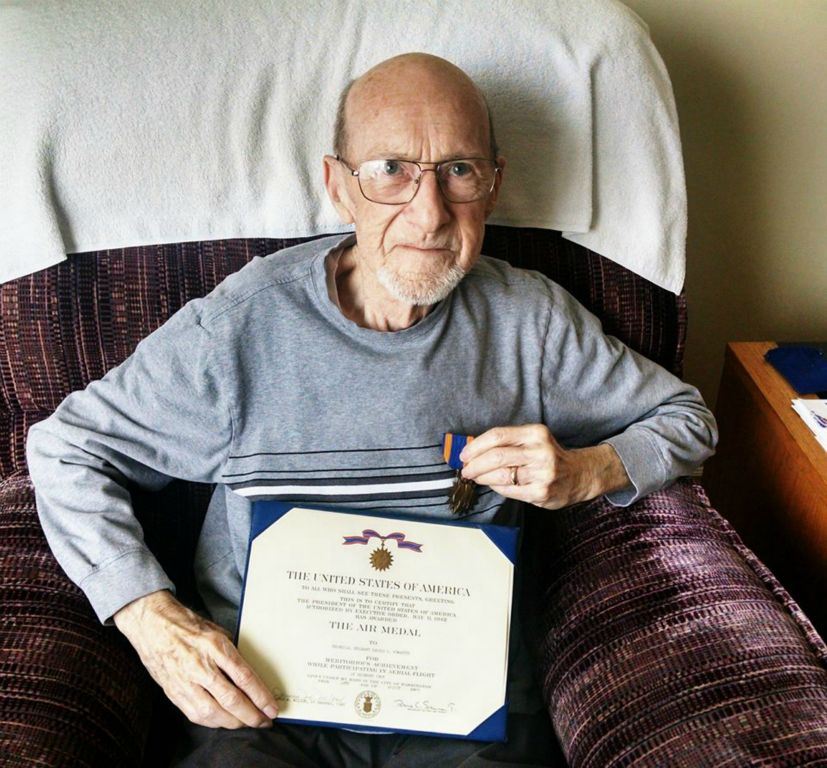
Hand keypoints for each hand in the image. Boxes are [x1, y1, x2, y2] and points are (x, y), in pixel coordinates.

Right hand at [113, 590, 278, 728]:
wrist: (153, 625)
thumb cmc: (187, 625)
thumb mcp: (217, 631)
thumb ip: (232, 653)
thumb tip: (249, 675)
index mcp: (215, 646)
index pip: (244, 677)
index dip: (261, 696)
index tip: (272, 707)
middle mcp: (200, 666)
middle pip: (232, 699)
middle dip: (252, 715)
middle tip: (265, 721)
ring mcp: (185, 681)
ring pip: (214, 713)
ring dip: (234, 722)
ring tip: (247, 723)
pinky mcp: (173, 692)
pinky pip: (196, 714)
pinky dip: (214, 722)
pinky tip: (224, 721)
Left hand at [459, 424, 629, 509]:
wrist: (579, 474)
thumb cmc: (548, 455)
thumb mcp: (533, 440)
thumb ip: (508, 442)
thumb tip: (474, 450)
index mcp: (535, 433)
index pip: (498, 436)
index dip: (476, 446)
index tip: (464, 454)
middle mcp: (540, 451)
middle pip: (496, 456)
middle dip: (475, 464)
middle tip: (466, 469)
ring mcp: (542, 473)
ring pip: (500, 475)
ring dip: (482, 477)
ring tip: (476, 477)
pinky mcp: (541, 492)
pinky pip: (509, 490)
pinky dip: (496, 487)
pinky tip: (493, 485)